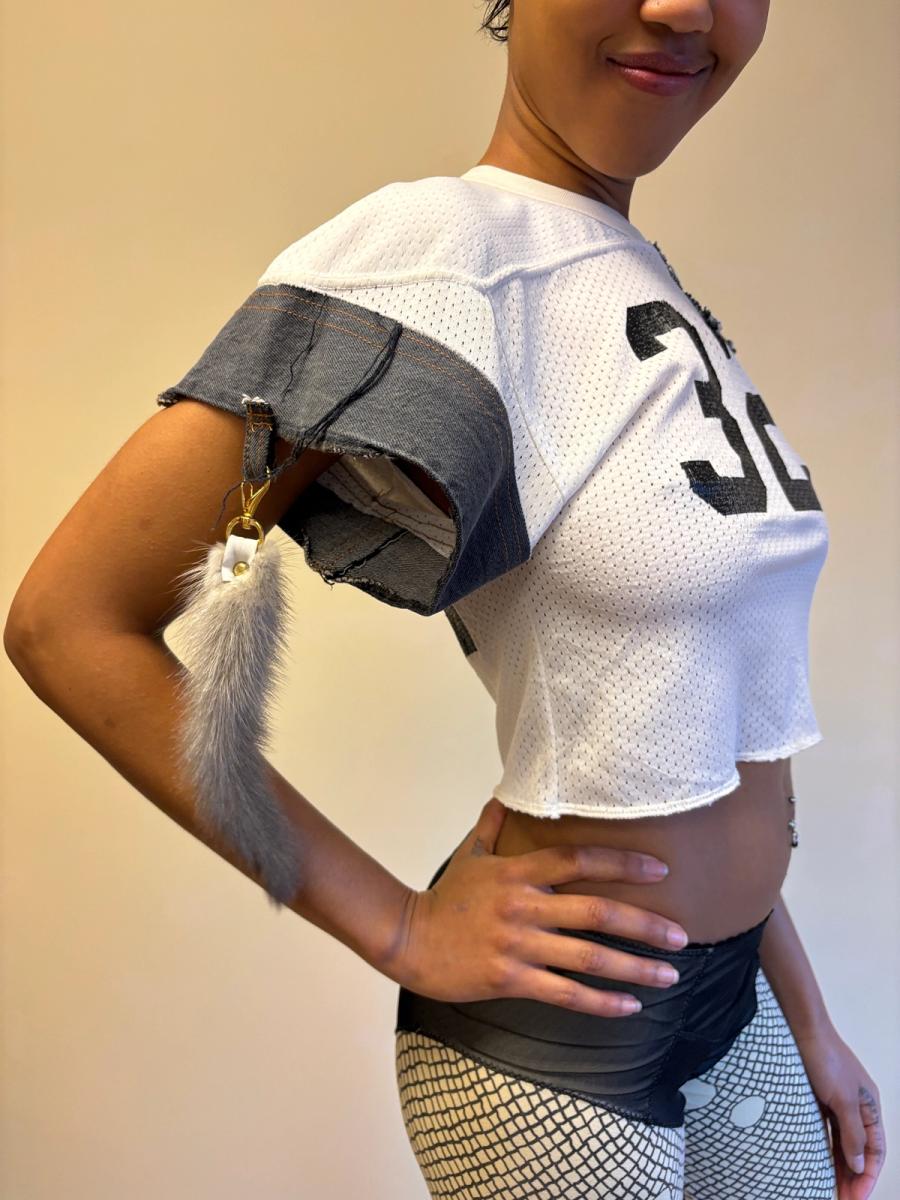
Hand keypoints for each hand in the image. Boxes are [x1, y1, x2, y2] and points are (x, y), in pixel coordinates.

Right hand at [393, 796, 689, 1016]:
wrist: (408, 938)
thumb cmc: (444, 898)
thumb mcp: (470, 856)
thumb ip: (492, 826)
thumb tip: (503, 796)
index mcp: (519, 872)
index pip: (580, 861)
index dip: (623, 864)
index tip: (660, 870)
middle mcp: (525, 907)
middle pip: (596, 913)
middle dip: (645, 925)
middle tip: (681, 936)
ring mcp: (519, 945)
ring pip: (588, 959)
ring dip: (634, 968)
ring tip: (669, 975)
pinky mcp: (511, 979)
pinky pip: (565, 994)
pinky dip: (601, 1003)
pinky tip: (630, 1006)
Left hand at [793, 1022, 885, 1198]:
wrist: (801, 1027)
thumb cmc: (825, 1057)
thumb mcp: (842, 1098)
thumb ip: (852, 1132)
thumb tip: (858, 1163)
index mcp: (870, 1106)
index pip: (875, 1151)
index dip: (868, 1176)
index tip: (856, 1198)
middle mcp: (857, 1106)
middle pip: (860, 1150)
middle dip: (853, 1177)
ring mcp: (838, 1102)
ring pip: (843, 1143)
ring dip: (839, 1167)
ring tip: (831, 1190)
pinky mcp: (819, 1099)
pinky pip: (827, 1132)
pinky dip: (826, 1150)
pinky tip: (819, 1164)